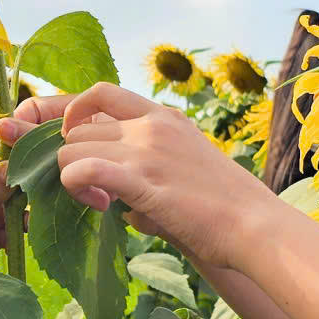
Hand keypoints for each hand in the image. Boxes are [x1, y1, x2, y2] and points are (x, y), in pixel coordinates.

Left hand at [0, 83, 274, 274]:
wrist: (255, 225)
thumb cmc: (225, 207)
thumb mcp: (185, 167)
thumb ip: (149, 167)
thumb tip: (119, 195)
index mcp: (163, 116)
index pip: (98, 93)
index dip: (66, 112)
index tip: (62, 139)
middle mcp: (151, 124)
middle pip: (77, 127)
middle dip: (66, 156)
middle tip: (82, 188)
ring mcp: (146, 149)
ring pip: (71, 149)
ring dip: (70, 176)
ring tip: (95, 201)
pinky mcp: (141, 179)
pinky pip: (81, 169)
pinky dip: (74, 185)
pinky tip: (96, 204)